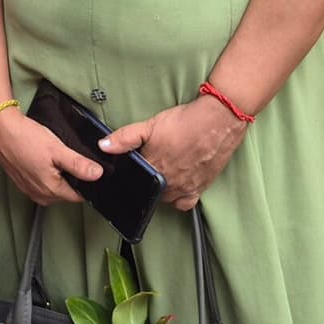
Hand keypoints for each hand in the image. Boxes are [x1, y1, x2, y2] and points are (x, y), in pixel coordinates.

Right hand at [0, 108, 101, 206]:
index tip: (86, 168)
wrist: (1, 130)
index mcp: (51, 190)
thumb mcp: (57, 149)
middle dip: (72, 178)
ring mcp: (30, 190)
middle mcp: (40, 195)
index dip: (86, 182)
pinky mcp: (23, 183)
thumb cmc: (26, 138)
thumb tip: (98, 175)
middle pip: (67, 192)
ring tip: (56, 157)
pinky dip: (46, 174)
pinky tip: (44, 159)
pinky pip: (42, 183)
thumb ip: (78, 165)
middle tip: (69, 158)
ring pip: (55, 188)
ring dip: (59, 176)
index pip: (79, 196)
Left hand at [99, 99, 246, 211]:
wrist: (219, 120)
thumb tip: (104, 146)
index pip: (134, 179)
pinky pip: (185, 202)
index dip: (131, 173)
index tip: (133, 166)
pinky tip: (178, 186)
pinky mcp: (201, 187)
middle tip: (152, 163)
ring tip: (163, 171)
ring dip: (161, 188)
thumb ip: (125, 137)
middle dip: (146, 180)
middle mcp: (169, 183)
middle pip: (149, 189)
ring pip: (166, 197)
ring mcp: (185, 187)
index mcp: (154, 168)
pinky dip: (180, 198)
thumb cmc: (186, 121)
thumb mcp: (150, 125)